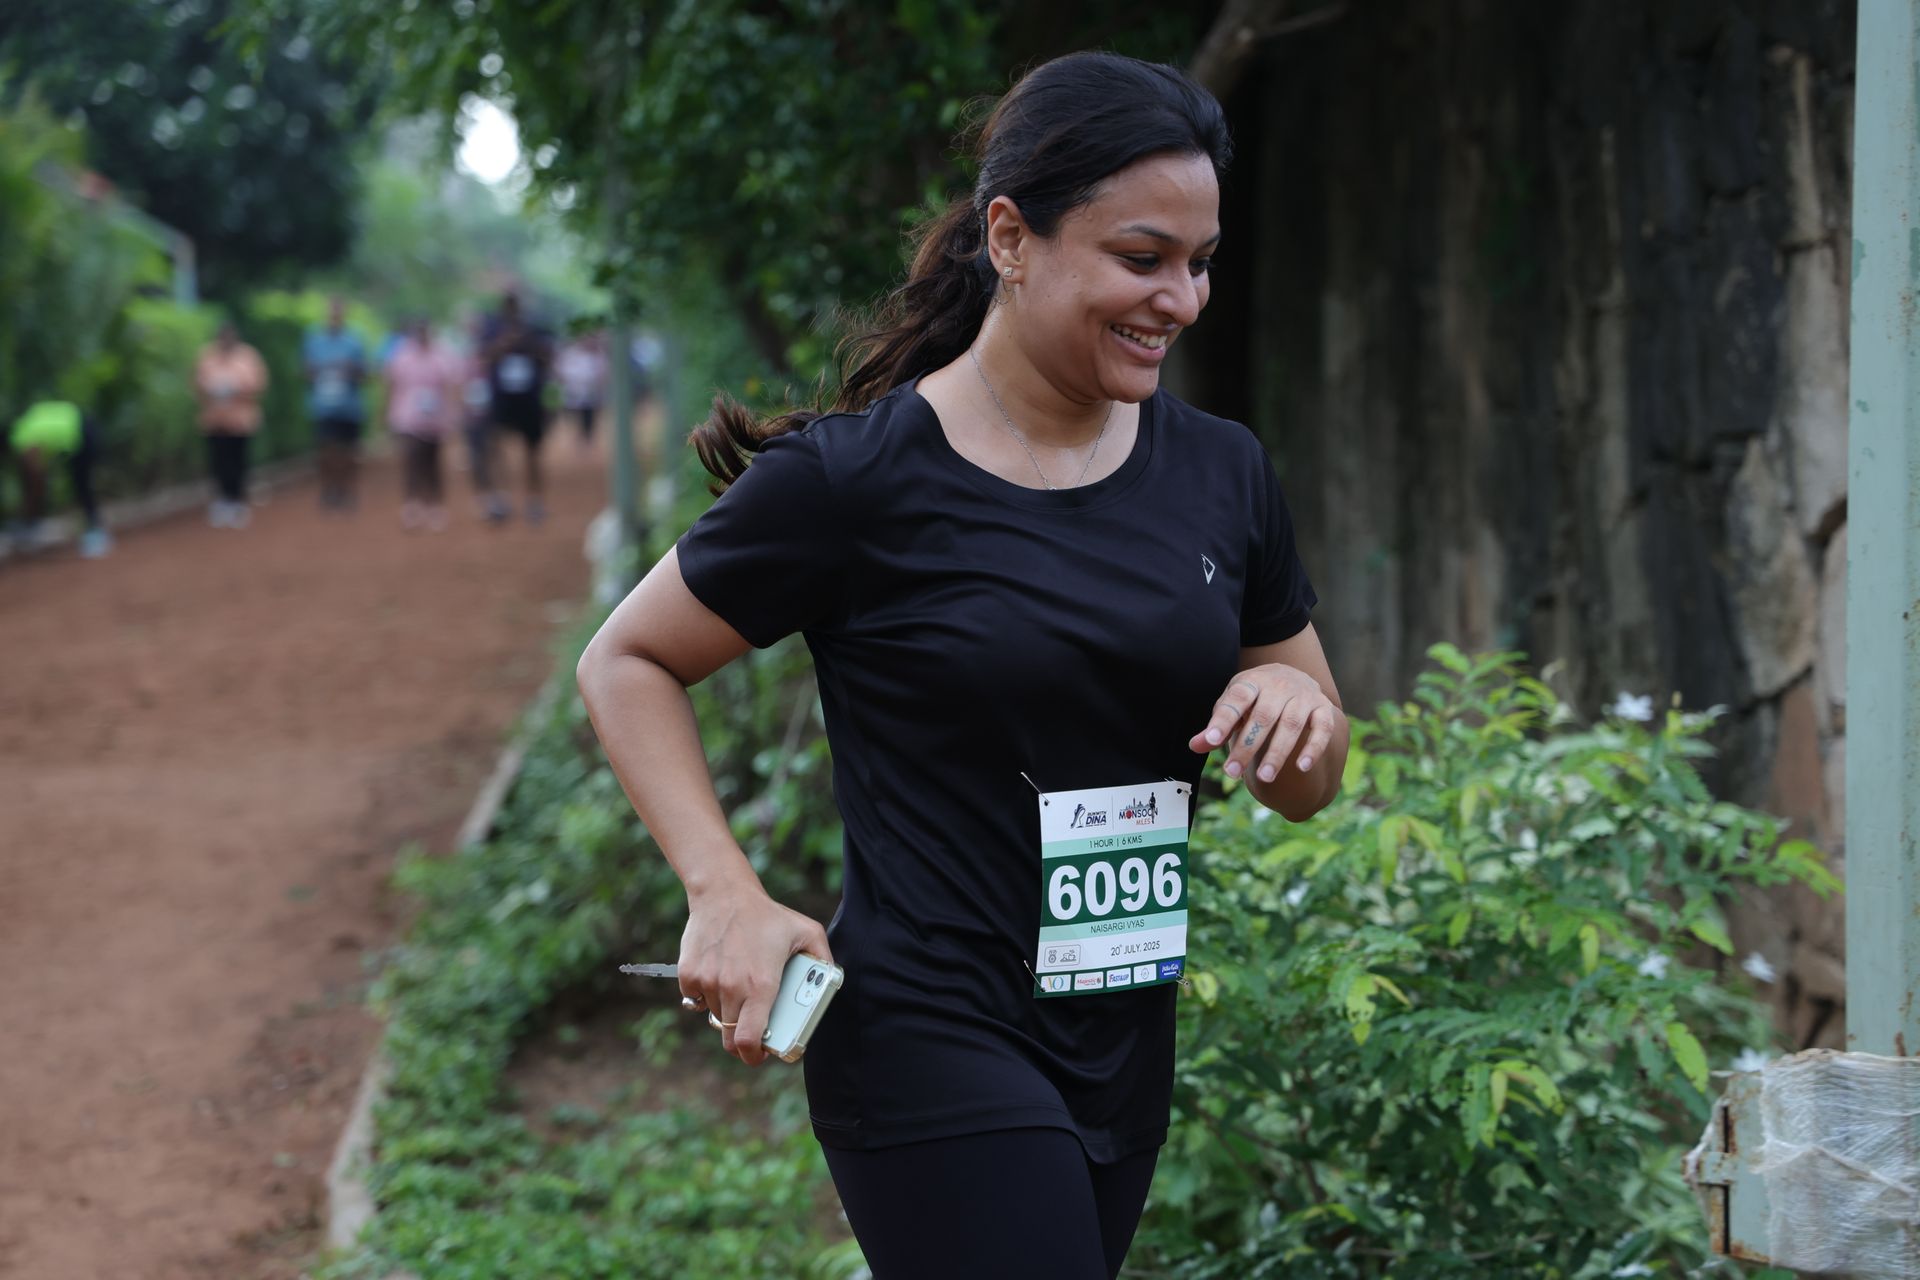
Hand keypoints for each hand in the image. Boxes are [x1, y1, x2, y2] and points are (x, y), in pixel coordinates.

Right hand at [677, 880, 831, 1065]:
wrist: (723, 893)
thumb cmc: (767, 914)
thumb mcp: (807, 932)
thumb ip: (824, 960)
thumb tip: (830, 982)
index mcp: (761, 985)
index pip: (749, 1042)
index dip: (754, 1057)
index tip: (762, 1054)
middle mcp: (731, 988)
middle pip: (730, 1038)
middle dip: (743, 1041)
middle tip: (753, 1031)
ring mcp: (707, 982)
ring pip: (716, 1018)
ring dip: (728, 1014)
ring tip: (740, 990)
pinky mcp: (689, 975)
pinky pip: (696, 1000)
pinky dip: (707, 997)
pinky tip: (720, 976)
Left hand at [1188, 664, 1340, 783]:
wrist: (1293, 676)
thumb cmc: (1255, 698)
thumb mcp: (1233, 705)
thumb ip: (1216, 727)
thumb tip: (1195, 746)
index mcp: (1252, 682)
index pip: (1236, 700)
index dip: (1223, 720)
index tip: (1212, 741)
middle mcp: (1279, 685)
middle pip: (1263, 717)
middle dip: (1247, 747)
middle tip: (1232, 773)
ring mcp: (1303, 696)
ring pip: (1291, 726)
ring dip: (1277, 753)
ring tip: (1264, 778)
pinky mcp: (1323, 708)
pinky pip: (1322, 729)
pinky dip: (1314, 748)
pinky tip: (1302, 767)